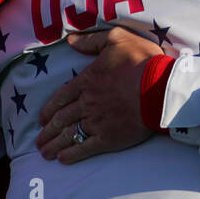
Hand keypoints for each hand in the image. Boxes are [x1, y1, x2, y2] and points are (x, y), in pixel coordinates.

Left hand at [34, 27, 162, 164]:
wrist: (160, 88)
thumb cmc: (142, 61)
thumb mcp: (118, 39)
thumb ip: (92, 41)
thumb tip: (71, 40)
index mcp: (87, 81)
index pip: (61, 97)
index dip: (49, 109)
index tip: (42, 119)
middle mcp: (87, 103)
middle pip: (61, 119)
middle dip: (47, 132)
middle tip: (39, 141)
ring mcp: (96, 122)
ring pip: (69, 135)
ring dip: (54, 145)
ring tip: (45, 153)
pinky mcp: (109, 138)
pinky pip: (84, 148)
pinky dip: (71, 155)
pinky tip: (62, 159)